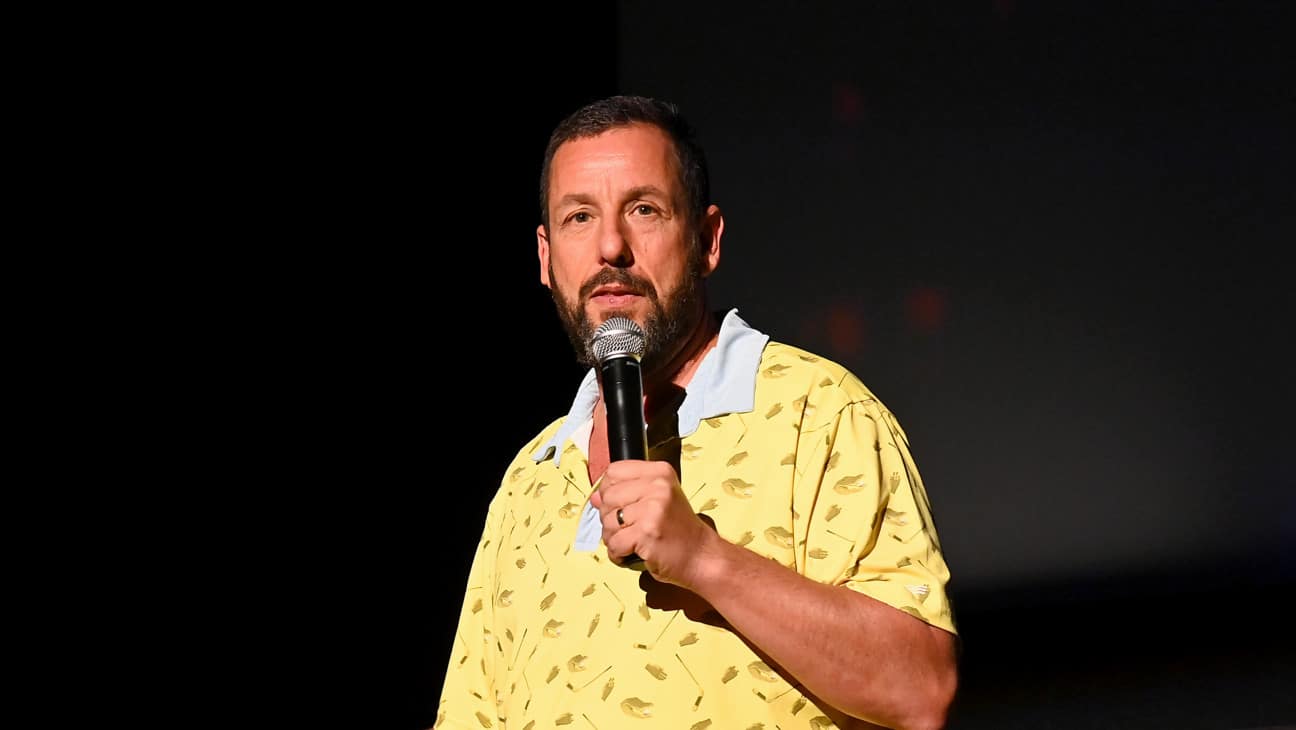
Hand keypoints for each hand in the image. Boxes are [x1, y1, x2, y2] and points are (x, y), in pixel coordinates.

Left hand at [588, 459, 717, 588]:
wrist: (701, 556)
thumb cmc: (679, 530)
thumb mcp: (657, 501)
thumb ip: (626, 494)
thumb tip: (594, 497)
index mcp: (660, 472)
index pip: (614, 471)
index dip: (609, 490)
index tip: (620, 505)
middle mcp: (658, 486)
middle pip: (607, 496)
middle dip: (609, 517)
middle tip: (627, 528)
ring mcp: (653, 509)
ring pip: (607, 521)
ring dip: (612, 538)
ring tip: (631, 542)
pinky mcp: (647, 533)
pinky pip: (614, 543)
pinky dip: (617, 554)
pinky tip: (631, 553)